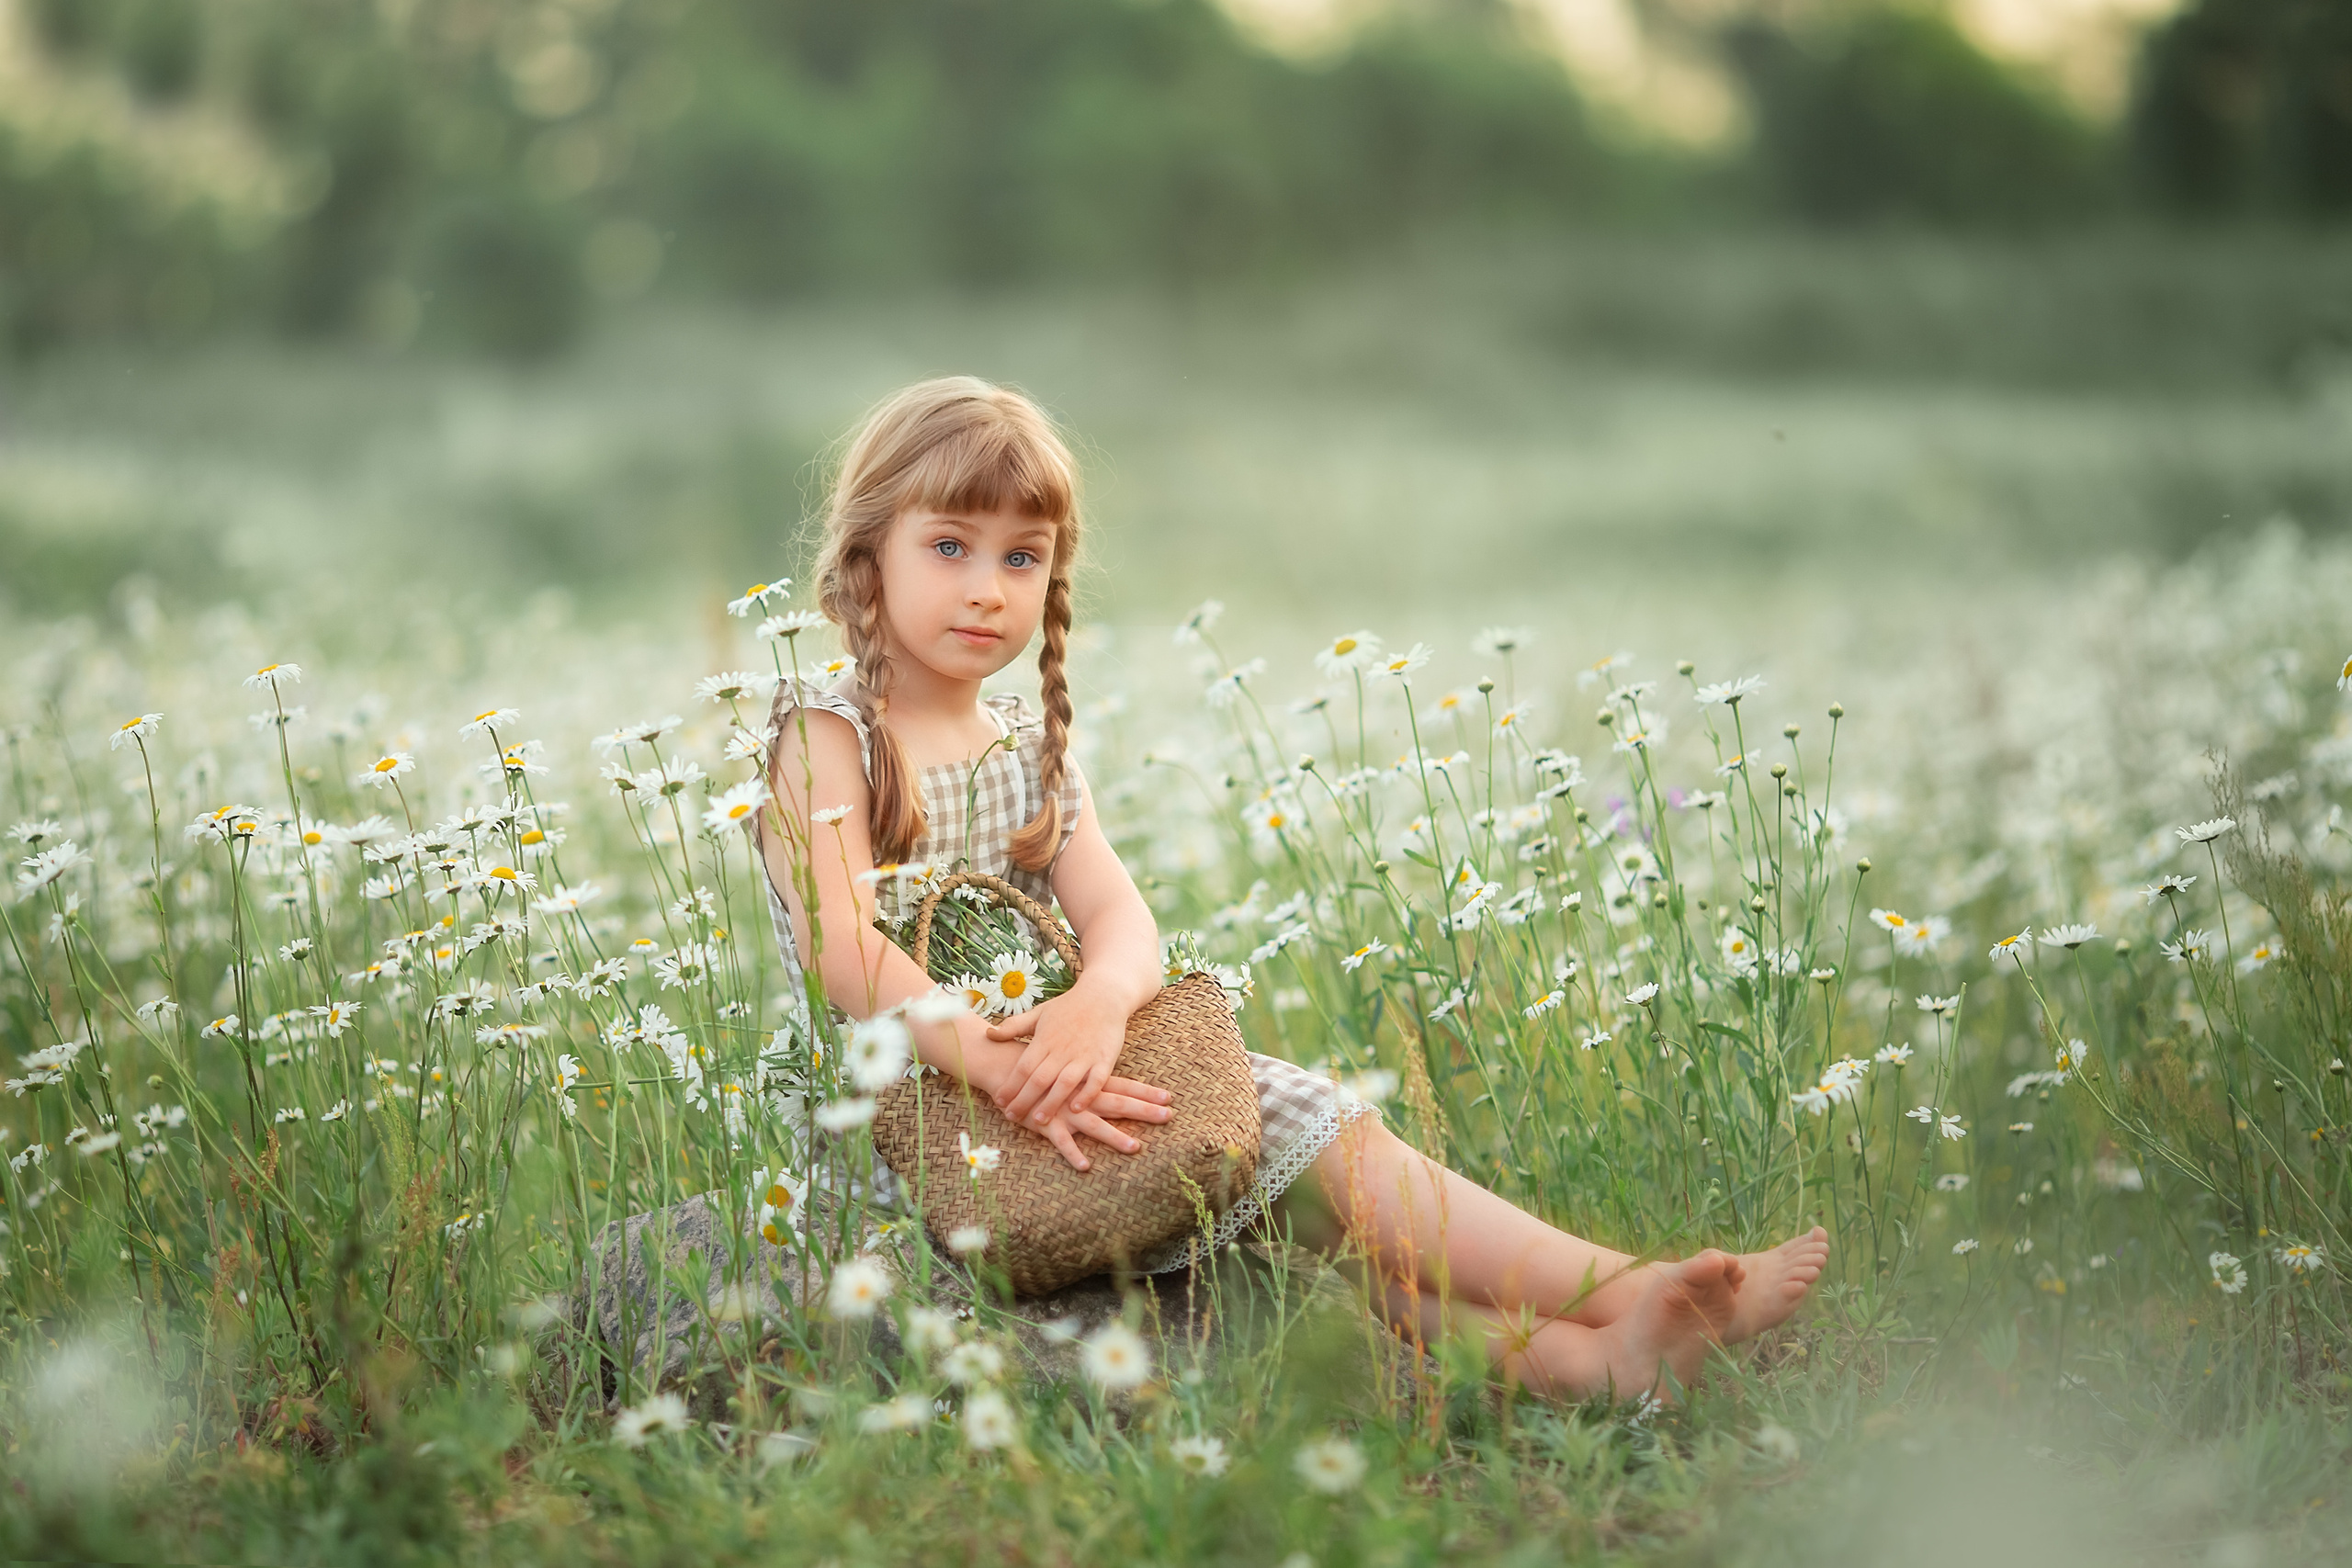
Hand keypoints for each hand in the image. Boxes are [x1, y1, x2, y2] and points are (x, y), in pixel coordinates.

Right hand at [951, 1032, 1170, 1171]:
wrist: (1007, 1067)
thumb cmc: (1041, 1066)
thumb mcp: (1067, 1066)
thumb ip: (1087, 1074)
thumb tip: (1106, 1077)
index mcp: (1089, 1082)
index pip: (1124, 1086)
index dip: (1146, 1092)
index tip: (1169, 1097)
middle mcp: (1082, 1097)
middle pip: (1119, 1104)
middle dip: (1145, 1110)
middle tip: (1169, 1116)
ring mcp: (1066, 1111)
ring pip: (1095, 1125)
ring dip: (1115, 1136)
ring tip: (1135, 1146)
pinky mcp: (1047, 1125)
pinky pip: (1062, 1142)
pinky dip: (1073, 1153)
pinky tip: (1086, 1166)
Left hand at [987, 984, 1164, 1131]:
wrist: (1103, 995)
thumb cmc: (1068, 1006)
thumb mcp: (1039, 1013)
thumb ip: (1014, 1026)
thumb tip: (988, 1034)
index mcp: (1044, 1039)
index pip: (1023, 1067)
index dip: (1010, 1085)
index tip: (999, 1100)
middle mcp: (1063, 1049)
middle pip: (1040, 1079)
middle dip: (1024, 1100)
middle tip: (1012, 1116)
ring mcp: (1084, 1055)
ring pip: (1065, 1083)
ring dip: (1052, 1102)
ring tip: (1039, 1120)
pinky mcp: (1104, 1059)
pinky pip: (1096, 1080)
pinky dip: (1086, 1095)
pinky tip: (1076, 1108)